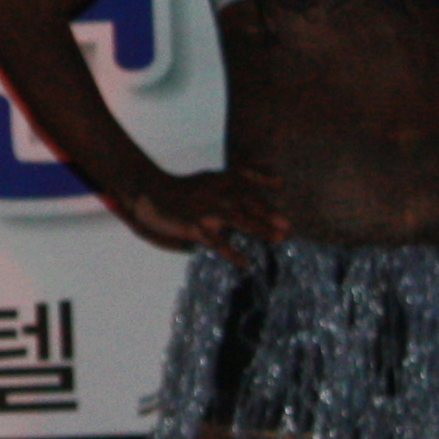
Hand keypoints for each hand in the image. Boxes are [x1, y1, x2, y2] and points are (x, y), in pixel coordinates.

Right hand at [111, 168, 288, 261]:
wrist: (151, 195)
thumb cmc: (184, 190)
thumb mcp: (209, 178)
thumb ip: (233, 180)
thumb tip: (264, 184)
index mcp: (218, 179)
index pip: (244, 175)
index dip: (262, 177)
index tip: (279, 182)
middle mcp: (215, 192)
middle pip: (247, 201)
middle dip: (268, 213)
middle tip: (288, 225)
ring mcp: (207, 210)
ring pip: (239, 219)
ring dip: (260, 229)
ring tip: (278, 238)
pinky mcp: (196, 228)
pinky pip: (219, 243)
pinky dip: (233, 253)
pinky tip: (245, 263)